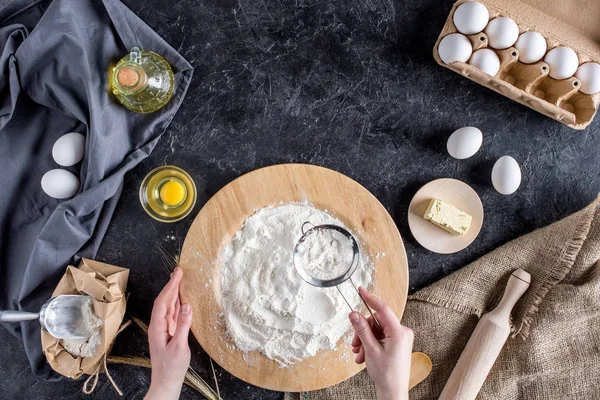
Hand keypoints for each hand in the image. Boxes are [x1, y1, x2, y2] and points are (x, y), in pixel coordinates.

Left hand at [145, 267, 191, 399]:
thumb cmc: (171, 368)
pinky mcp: (169, 334)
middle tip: (180, 271)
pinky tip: (182, 299)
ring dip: (174, 292)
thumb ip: (183, 326)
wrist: (166, 383)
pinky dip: (177, 304)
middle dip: (171, 285)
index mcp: (157, 327)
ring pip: (168, 306)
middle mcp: (158, 326)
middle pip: (164, 301)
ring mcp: (163, 330)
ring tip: (180, 279)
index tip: (178, 274)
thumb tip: (187, 306)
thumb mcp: (179, 347)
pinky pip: (173, 314)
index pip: (163, 302)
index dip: (170, 286)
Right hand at [349, 287, 413, 399]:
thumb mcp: (371, 349)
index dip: (370, 299)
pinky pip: (380, 337)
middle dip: (363, 332)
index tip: (361, 290)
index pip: (382, 309)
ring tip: (360, 353)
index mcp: (399, 331)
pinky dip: (370, 344)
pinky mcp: (397, 343)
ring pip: (376, 330)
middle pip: (376, 321)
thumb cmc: (387, 374)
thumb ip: (362, 330)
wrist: (393, 391)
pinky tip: (364, 355)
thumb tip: (354, 314)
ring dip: (365, 340)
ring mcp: (400, 338)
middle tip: (355, 344)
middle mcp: (402, 332)